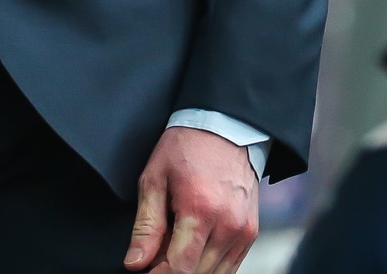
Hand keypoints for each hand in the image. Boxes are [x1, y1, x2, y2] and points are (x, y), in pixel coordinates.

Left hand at [125, 126, 259, 273]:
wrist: (225, 127)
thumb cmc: (187, 147)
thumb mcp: (154, 179)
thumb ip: (146, 226)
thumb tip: (136, 263)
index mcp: (200, 210)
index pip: (180, 268)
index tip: (143, 273)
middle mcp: (228, 225)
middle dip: (171, 271)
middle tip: (155, 255)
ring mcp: (243, 231)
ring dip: (191, 269)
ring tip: (174, 246)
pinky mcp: (251, 233)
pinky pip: (230, 267)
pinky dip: (209, 266)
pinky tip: (194, 248)